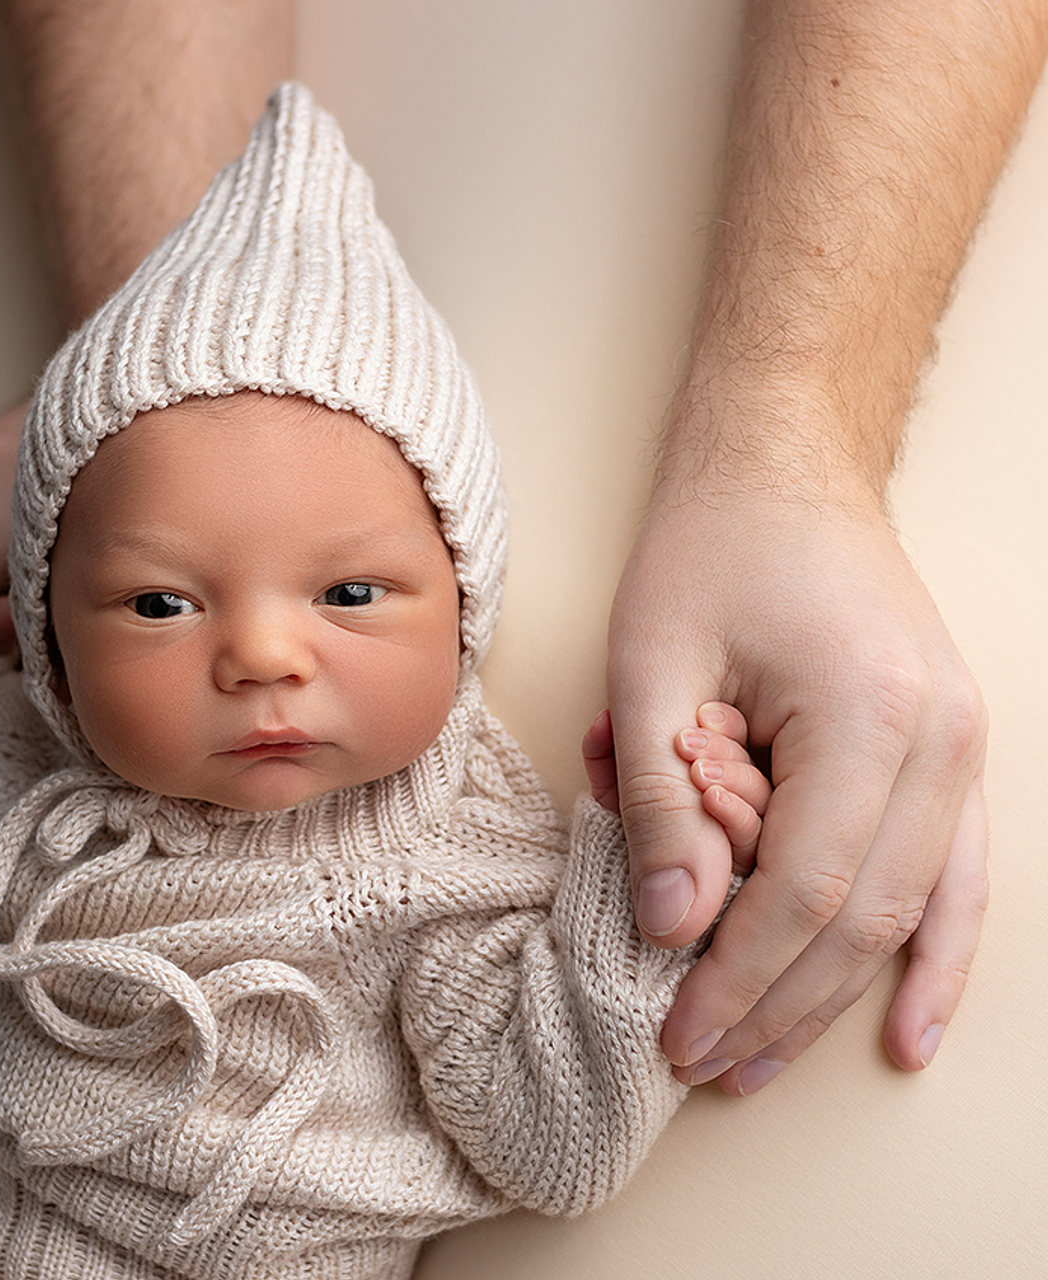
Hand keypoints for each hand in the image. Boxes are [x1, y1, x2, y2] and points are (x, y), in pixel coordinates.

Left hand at [606, 483, 987, 1093]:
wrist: (782, 469)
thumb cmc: (709, 549)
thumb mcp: (651, 666)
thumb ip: (664, 802)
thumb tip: (672, 928)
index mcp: (869, 714)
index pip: (803, 892)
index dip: (736, 978)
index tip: (676, 1033)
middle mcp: (942, 740)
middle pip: (861, 919)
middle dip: (776, 1005)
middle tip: (702, 1060)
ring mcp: (963, 745)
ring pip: (909, 912)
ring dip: (835, 997)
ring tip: (765, 1060)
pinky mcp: (952, 746)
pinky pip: (957, 874)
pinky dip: (933, 954)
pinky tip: (910, 1023)